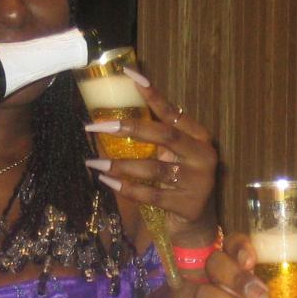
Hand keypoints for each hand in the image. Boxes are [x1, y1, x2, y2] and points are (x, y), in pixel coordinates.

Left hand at [84, 68, 217, 241]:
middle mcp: (203, 156)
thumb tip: (118, 114)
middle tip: (97, 126)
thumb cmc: (179, 180)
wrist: (198, 222)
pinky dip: (126, 188)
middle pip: (164, 135)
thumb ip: (159, 137)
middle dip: (128, 128)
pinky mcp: (187, 205)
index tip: (130, 75)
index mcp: (200, 138)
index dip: (152, 94)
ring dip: (119, 165)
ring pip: (153, 168)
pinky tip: (107, 181)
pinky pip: (150, 194)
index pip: (173, 112)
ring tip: (93, 163)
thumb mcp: (175, 155)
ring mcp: (197, 182)